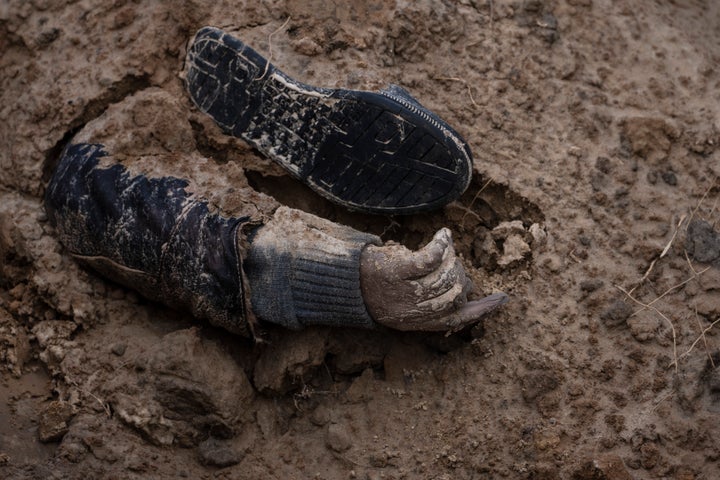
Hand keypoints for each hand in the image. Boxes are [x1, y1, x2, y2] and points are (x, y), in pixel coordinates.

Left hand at [360, 228, 507, 330]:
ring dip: (450, 258)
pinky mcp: (397, 271)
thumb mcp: (402, 306)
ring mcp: (404, 291)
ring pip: (445, 275)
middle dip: (460, 276)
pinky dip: (442, 245)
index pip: (456, 319)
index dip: (481, 310)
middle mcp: (412, 312)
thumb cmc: (374, 288)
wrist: (341, 280)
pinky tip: (444, 235)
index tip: (501, 299)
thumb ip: (431, 305)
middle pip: (455, 294)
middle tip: (453, 264)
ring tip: (443, 249)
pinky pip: (431, 258)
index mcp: (415, 323)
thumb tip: (467, 295)